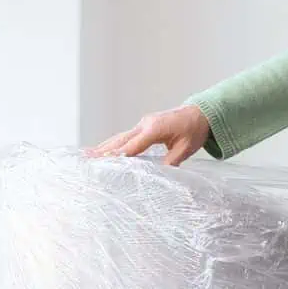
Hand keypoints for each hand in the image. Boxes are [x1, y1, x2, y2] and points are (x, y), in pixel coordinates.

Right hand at [88, 104, 210, 166]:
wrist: (200, 114)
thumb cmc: (194, 130)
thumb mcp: (186, 149)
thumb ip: (171, 161)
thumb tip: (158, 175)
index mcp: (155, 128)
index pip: (133, 145)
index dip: (119, 154)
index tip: (104, 161)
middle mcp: (145, 124)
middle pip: (121, 140)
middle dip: (104, 149)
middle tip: (87, 158)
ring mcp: (143, 124)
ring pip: (121, 137)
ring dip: (105, 146)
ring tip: (88, 154)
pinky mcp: (144, 126)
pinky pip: (126, 136)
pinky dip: (114, 143)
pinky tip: (104, 149)